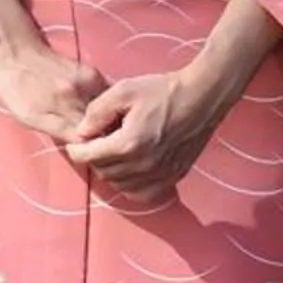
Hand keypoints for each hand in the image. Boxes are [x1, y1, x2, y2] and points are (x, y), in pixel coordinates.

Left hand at [0, 38, 107, 143]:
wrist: (16, 51)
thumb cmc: (15, 89)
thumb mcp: (28, 117)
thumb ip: (58, 130)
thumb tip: (83, 145)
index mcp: (63, 105)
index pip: (88, 135)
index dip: (90, 148)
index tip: (90, 155)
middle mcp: (81, 91)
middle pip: (101, 121)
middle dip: (101, 135)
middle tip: (97, 146)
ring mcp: (89, 78)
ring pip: (106, 108)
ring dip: (105, 121)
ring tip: (99, 131)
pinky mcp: (92, 71)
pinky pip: (104, 94)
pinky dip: (104, 107)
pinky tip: (98, 113)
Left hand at [63, 69, 231, 204]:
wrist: (204, 95)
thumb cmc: (165, 90)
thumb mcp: (125, 90)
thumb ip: (97, 112)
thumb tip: (82, 132)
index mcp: (128, 144)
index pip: (88, 157)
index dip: (77, 148)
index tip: (77, 142)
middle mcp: (142, 165)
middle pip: (102, 171)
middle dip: (96, 156)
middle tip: (101, 139)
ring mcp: (159, 175)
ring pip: (119, 184)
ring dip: (113, 170)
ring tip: (119, 150)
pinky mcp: (173, 177)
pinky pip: (140, 192)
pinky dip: (131, 183)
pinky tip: (134, 166)